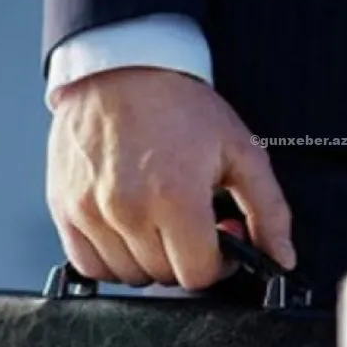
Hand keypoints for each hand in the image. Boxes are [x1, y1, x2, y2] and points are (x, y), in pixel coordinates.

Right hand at [46, 67, 294, 289]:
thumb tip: (281, 258)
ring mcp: (91, 211)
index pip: (199, 275)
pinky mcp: (65, 209)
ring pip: (129, 276)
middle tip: (190, 223)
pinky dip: (113, 260)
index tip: (218, 240)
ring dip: (150, 260)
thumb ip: (268, 210)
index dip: (218, 263)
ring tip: (158, 221)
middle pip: (165, 277)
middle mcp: (128, 209)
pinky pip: (90, 266)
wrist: (121, 69)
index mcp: (175, 197)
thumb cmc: (178, 106)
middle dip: (186, 257)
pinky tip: (129, 232)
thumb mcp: (241, 150)